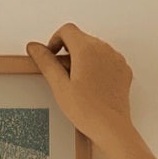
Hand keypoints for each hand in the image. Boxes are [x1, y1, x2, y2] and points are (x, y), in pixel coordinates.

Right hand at [26, 23, 134, 147]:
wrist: (112, 127)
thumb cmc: (87, 110)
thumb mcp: (59, 86)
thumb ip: (46, 63)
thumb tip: (34, 47)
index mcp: (86, 49)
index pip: (67, 30)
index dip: (55, 40)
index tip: (51, 55)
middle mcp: (104, 48)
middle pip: (81, 38)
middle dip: (68, 52)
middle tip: (61, 75)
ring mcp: (116, 58)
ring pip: (95, 48)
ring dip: (83, 59)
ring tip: (77, 83)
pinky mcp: (123, 69)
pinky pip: (107, 60)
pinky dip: (97, 67)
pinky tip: (91, 86)